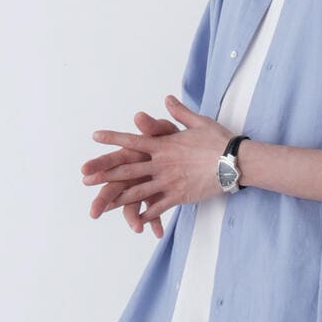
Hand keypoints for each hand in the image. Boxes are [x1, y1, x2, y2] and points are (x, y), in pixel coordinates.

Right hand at [80, 109, 177, 236]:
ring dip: (132, 217)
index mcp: (132, 156)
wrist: (193, 153)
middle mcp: (134, 174)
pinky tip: (158, 233)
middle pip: (114, 188)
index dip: (98, 165)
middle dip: (103, 201)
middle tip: (94, 212)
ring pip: (132, 205)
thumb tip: (139, 116)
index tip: (85, 171)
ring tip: (136, 228)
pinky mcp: (158, 198)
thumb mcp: (165, 131)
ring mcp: (144, 187)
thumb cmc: (174, 139)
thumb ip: (152, 126)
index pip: (112, 161)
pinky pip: (154, 213)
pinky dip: (155, 223)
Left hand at [82, 95, 229, 226]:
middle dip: (105, 174)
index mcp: (163, 145)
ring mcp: (168, 182)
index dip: (112, 138)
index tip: (95, 136)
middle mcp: (161, 163)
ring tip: (102, 206)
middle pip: (127, 169)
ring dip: (118, 199)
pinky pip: (158, 208)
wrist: (234, 161)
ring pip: (138, 192)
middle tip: (86, 178)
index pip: (132, 140)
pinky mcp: (179, 196)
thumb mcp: (198, 122)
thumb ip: (179, 112)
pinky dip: (146, 215)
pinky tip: (135, 221)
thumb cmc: (218, 140)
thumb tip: (168, 99)